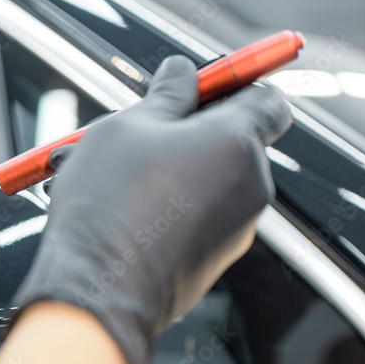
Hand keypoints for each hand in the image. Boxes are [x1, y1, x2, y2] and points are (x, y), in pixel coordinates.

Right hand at [11, 55, 292, 363]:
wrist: (98, 291)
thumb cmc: (109, 205)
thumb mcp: (125, 128)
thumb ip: (164, 95)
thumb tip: (181, 72)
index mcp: (237, 143)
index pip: (266, 97)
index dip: (233, 85)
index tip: (198, 85)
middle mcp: (249, 188)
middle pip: (226, 141)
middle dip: (181, 132)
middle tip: (131, 133)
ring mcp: (234, 231)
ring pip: (201, 182)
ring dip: (161, 171)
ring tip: (101, 177)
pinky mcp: (211, 263)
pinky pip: (191, 219)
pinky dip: (161, 209)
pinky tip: (112, 213)